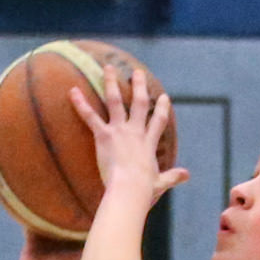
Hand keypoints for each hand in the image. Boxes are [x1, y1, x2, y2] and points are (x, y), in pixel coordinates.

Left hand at [69, 68, 188, 203]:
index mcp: (149, 143)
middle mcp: (135, 131)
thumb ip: (173, 177)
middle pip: (139, 103)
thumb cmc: (144, 190)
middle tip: (137, 72)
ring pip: (115, 101)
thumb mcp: (161, 183)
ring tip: (107, 68)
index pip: (157, 121)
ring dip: (110, 83)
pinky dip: (80, 104)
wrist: (130, 190)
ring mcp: (119, 131)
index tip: (164, 97)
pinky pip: (90, 117)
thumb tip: (187, 175)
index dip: (161, 108)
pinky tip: (72, 91)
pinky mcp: (104, 135)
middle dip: (138, 86)